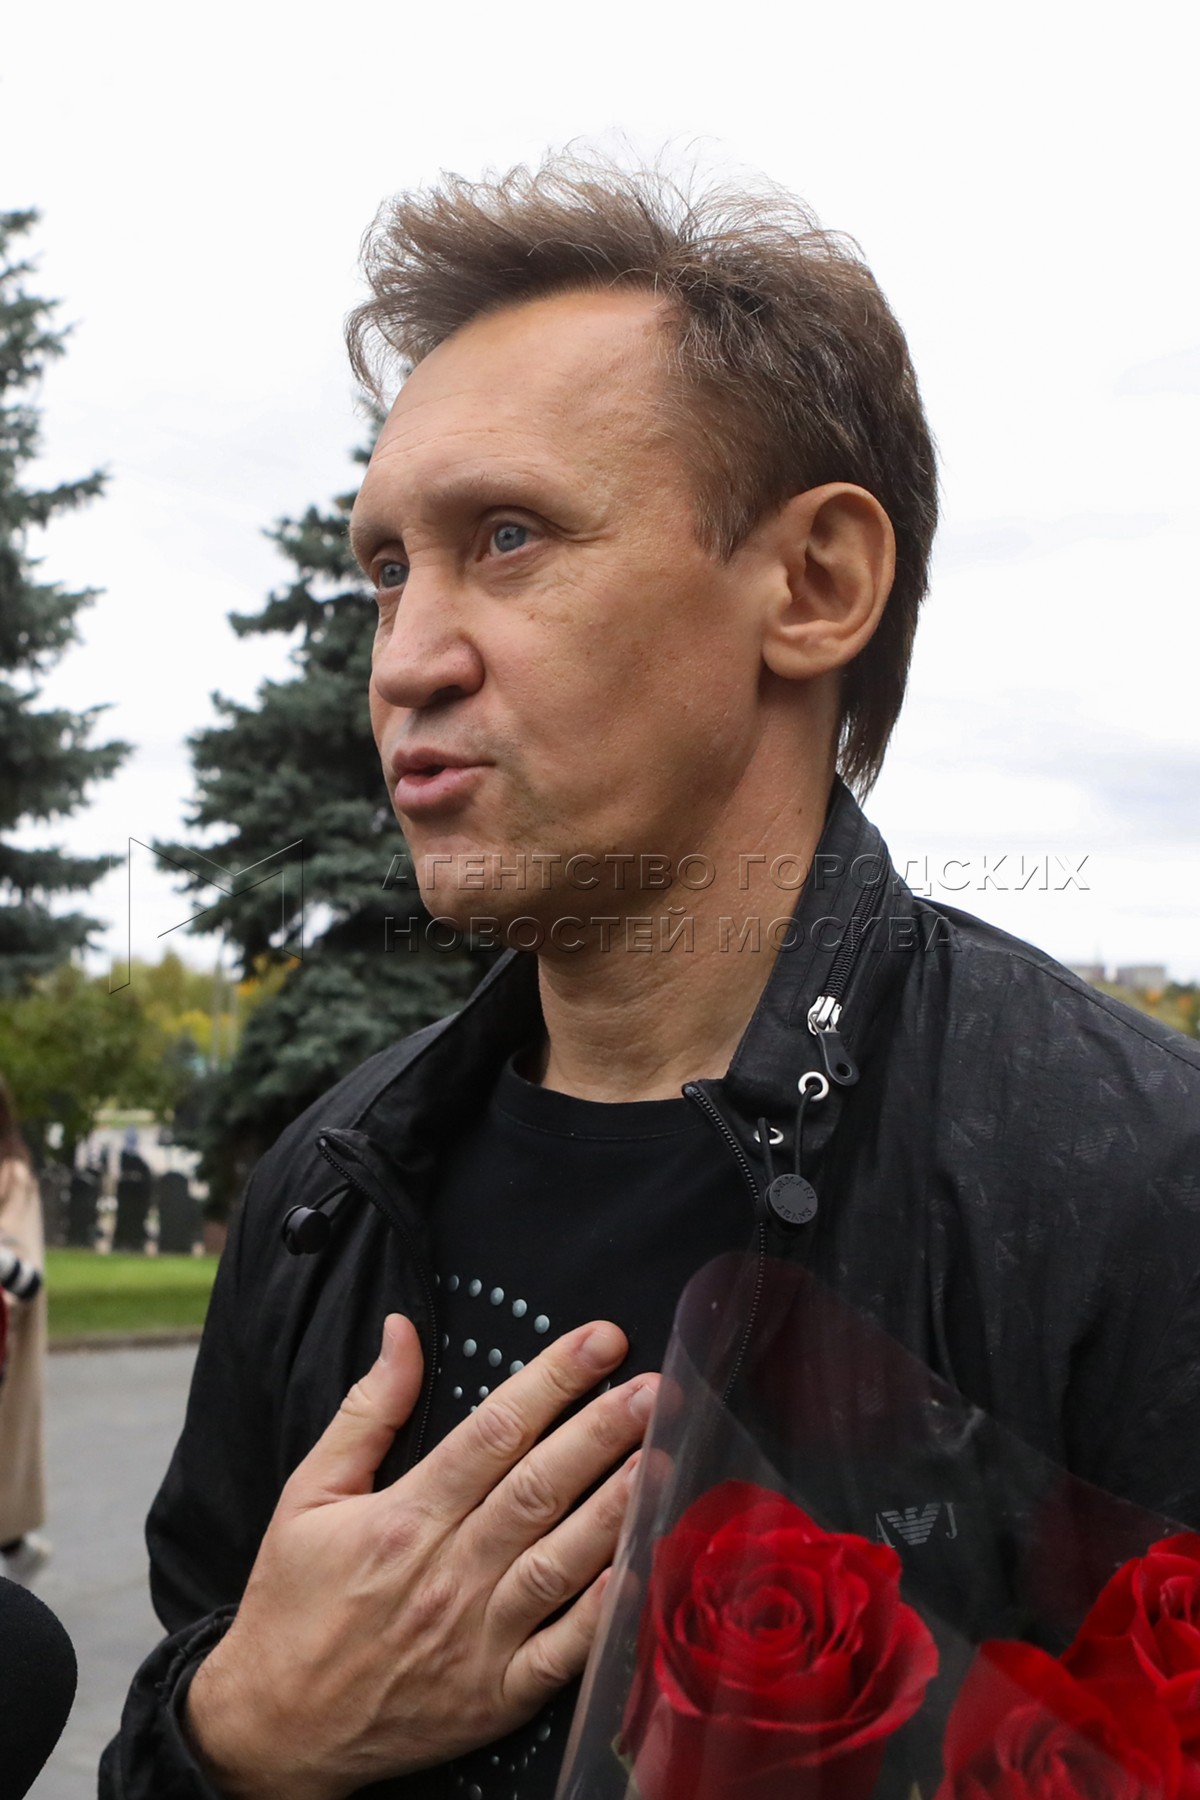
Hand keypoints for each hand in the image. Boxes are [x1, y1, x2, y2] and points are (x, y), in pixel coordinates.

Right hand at [184, 1313, 654, 1799]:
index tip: (601, 1338)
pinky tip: (642, 1567)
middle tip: (654, 1386)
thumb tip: (403, 1329)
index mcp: (403, 1518)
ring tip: (663, 1457)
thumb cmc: (292, 1603)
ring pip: (560, 1562)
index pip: (492, 1432)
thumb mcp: (308, 1493)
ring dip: (616, 1508)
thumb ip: (366, 1409)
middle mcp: (446, 1574)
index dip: (552, 1380)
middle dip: (601, 1431)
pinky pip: (563, 1653)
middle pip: (538, 1488)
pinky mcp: (497, 1696)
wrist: (274, 1731)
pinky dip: (604, 1613)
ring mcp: (477, 1640)